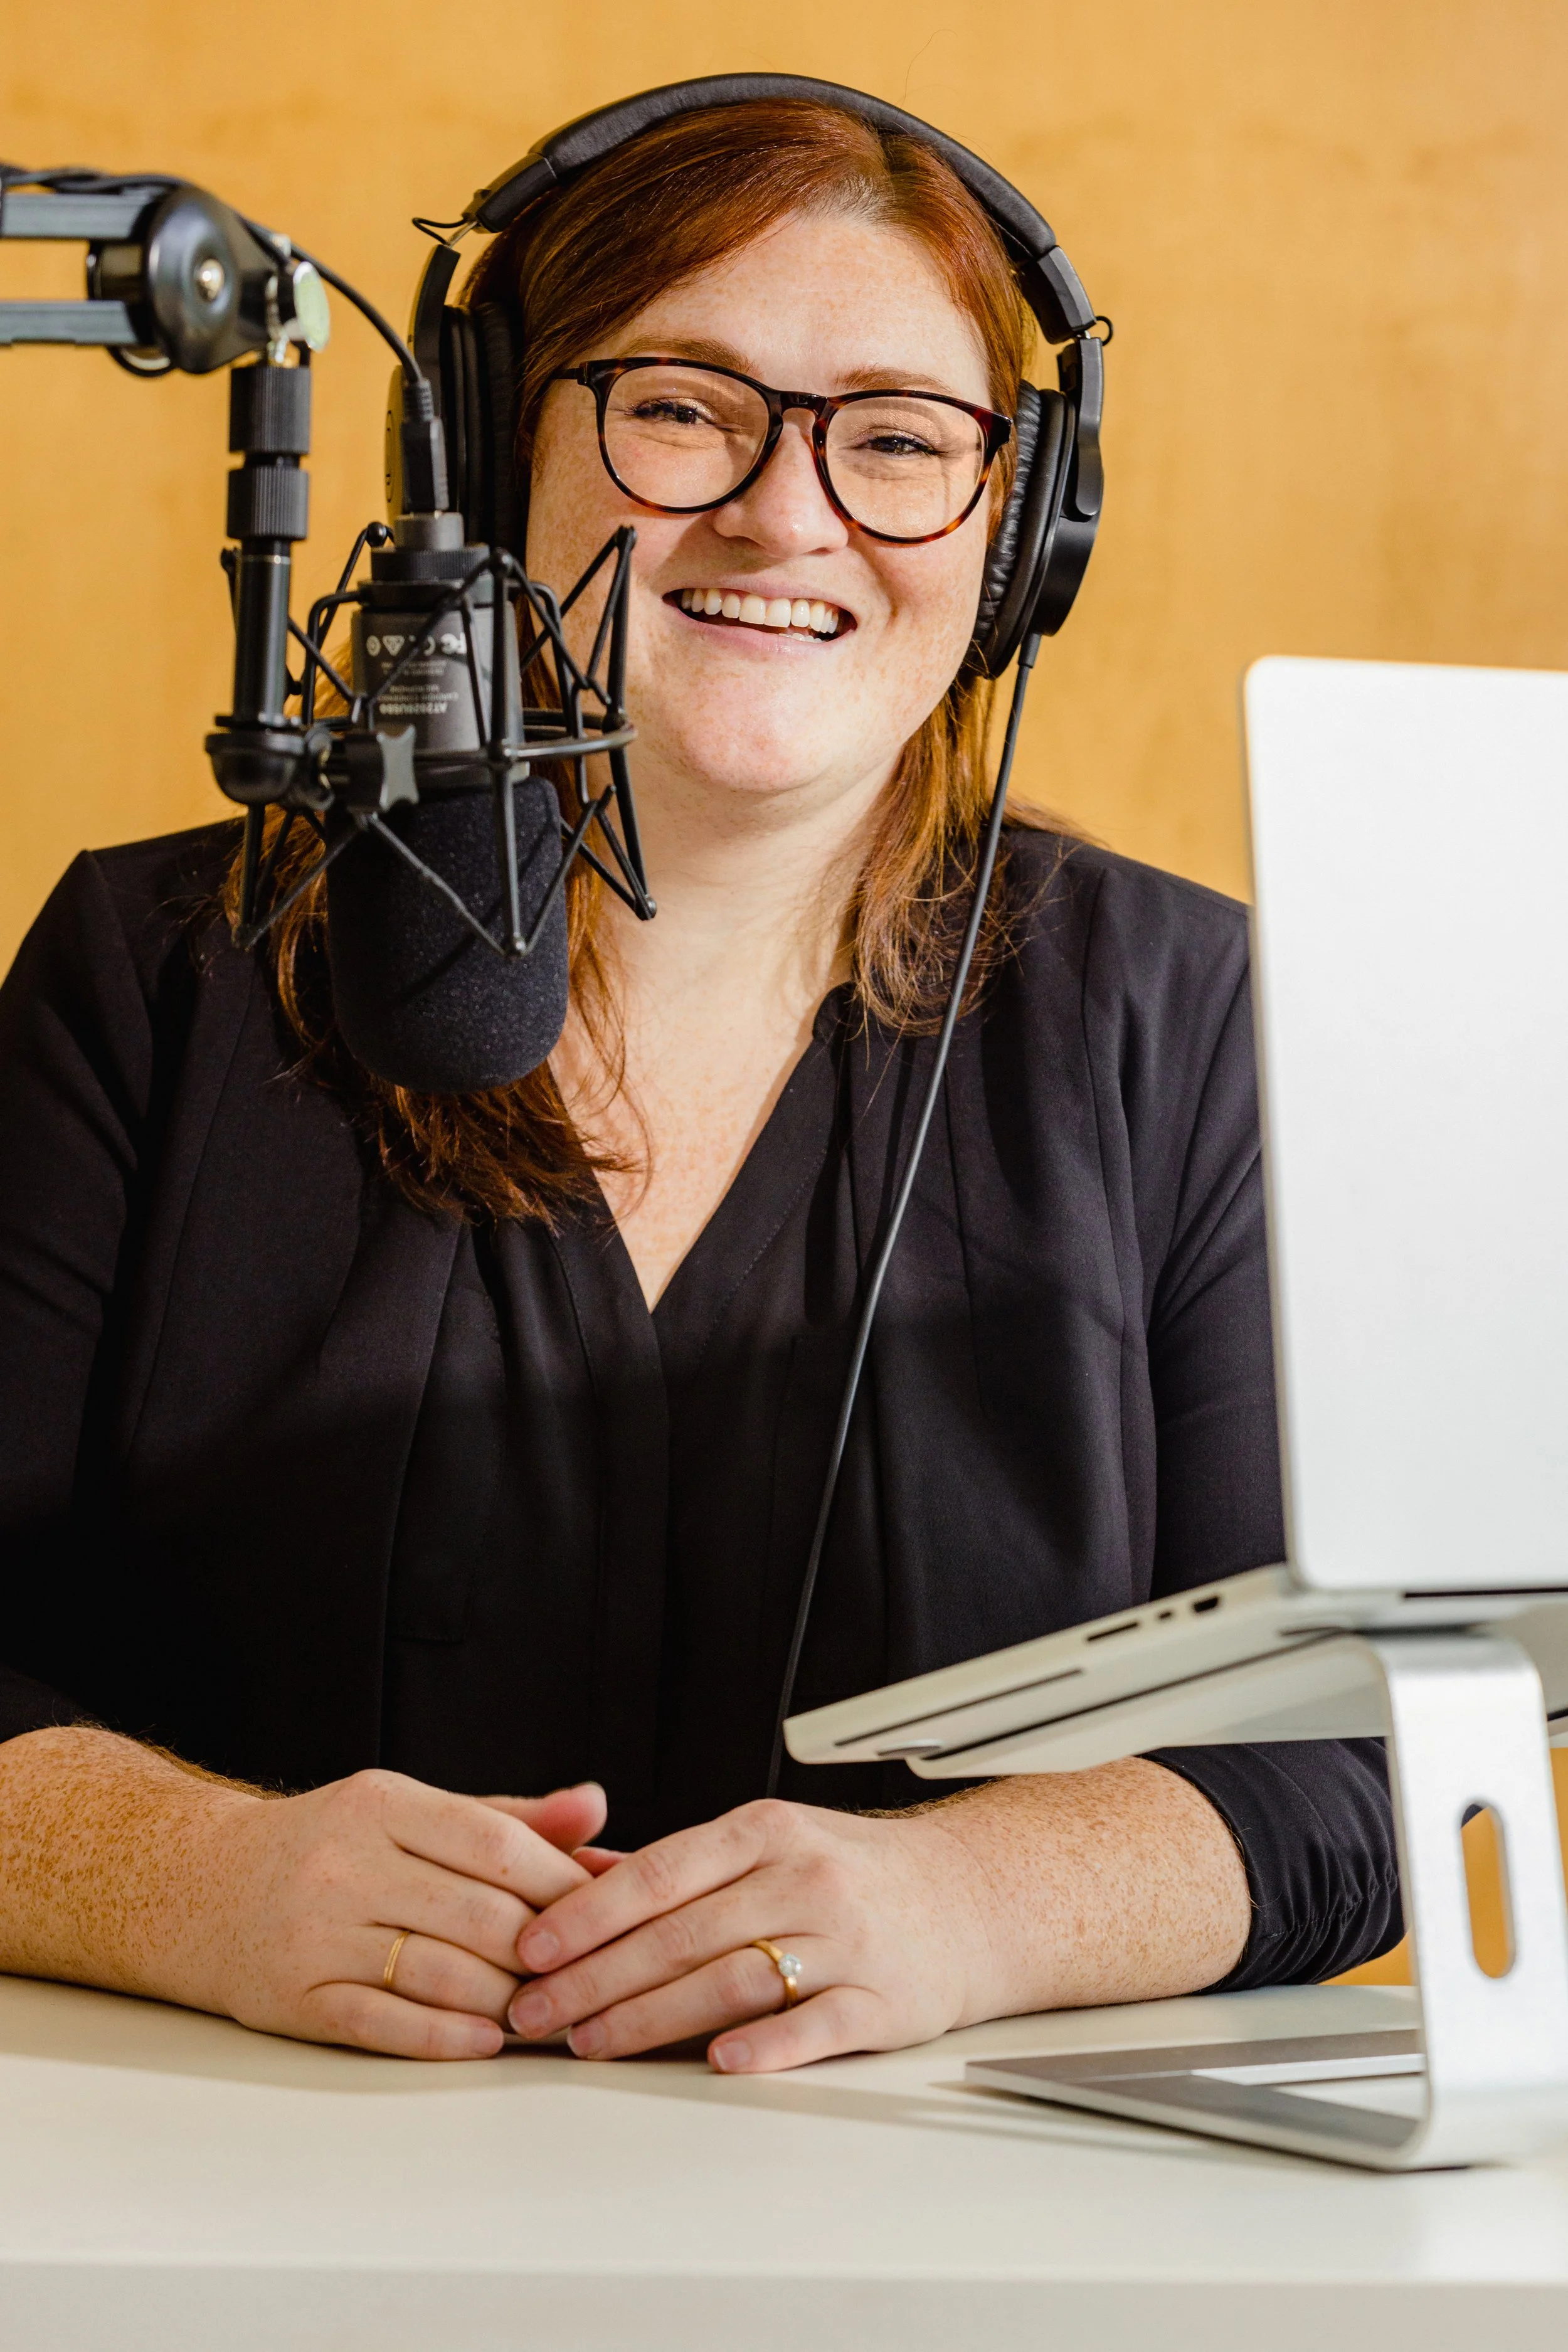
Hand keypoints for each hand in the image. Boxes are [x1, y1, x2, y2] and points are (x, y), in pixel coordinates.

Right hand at [190, 1769, 609, 2058]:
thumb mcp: (409, 1813)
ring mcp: (315, 1933)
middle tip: (588, 1972)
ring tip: (545, 2009)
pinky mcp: (293, 1998)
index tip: (604, 1911)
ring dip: (506, 1998)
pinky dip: (445, 2036)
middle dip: (544, 1950)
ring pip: (440, 1971)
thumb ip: (506, 1818)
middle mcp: (345, 1863)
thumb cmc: (329, 1847)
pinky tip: (486, 2040)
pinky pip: (384, 2023)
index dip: (562, 1882)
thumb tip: (596, 1811)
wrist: (202, 1886)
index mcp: (381, 1804)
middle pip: (479, 1913)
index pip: (497, 1844)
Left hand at [505, 1797, 997, 2073]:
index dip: (586, 1914)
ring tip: (593, 2043)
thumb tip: (577, 1877)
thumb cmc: (853, 1874)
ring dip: (650, 2019)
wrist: (968, 1899)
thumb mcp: (767, 1843)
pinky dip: (763, 2046)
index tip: (530, 1948)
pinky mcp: (883, 1999)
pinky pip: (814, 2024)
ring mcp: (847, 1939)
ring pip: (731, 1980)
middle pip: (680, 1934)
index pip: (658, 1873)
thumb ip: (676, 1864)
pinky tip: (716, 2062)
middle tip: (537, 2013)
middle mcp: (805, 1878)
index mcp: (766, 1832)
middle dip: (594, 1979)